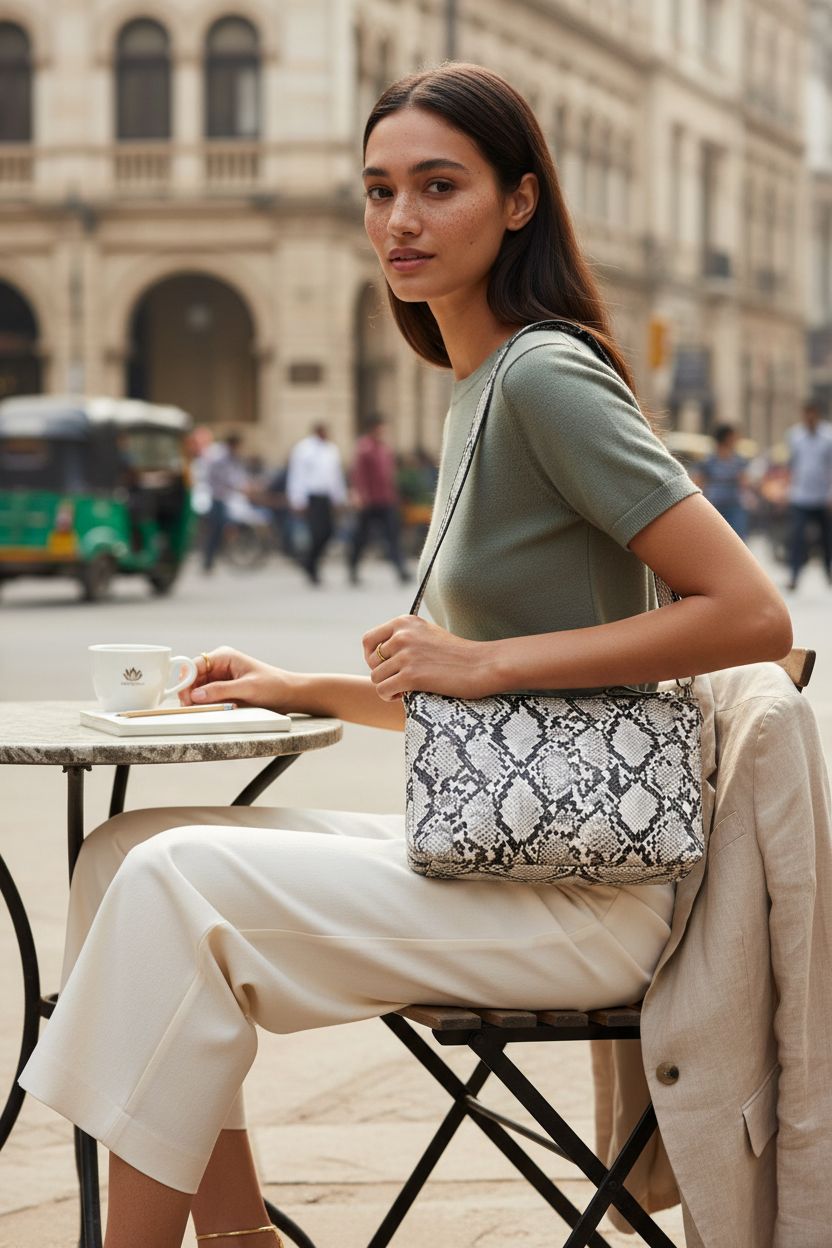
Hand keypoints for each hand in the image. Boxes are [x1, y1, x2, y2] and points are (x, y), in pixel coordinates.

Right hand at [180, 647, 292, 709]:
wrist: (289, 694)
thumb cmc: (273, 685)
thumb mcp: (247, 688)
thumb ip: (221, 690)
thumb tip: (196, 695)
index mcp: (224, 657)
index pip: (194, 665)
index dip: (187, 681)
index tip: (186, 696)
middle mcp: (219, 665)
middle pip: (193, 678)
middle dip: (190, 693)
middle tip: (191, 708)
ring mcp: (221, 678)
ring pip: (198, 689)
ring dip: (198, 700)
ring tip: (203, 710)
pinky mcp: (225, 690)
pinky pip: (208, 697)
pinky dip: (207, 704)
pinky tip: (212, 709)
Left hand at [363, 615, 495, 701]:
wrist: (483, 665)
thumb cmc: (459, 654)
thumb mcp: (428, 634)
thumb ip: (406, 638)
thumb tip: (381, 654)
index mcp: (405, 622)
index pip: (369, 640)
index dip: (372, 658)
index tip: (386, 667)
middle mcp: (402, 635)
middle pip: (372, 662)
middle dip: (383, 675)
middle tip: (400, 682)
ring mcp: (406, 655)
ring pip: (376, 678)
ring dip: (388, 687)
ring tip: (404, 690)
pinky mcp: (411, 675)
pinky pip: (383, 690)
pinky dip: (390, 697)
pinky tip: (404, 696)